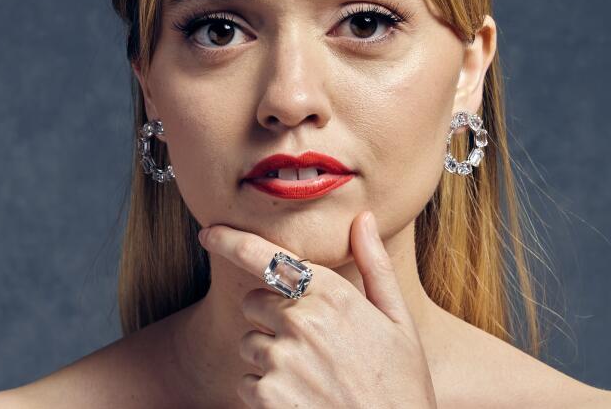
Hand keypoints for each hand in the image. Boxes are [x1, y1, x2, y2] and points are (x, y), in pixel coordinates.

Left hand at [198, 211, 437, 408]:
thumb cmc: (401, 384)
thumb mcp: (400, 322)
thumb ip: (375, 266)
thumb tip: (365, 219)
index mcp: (333, 294)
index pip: (269, 257)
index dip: (232, 241)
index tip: (209, 233)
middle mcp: (302, 320)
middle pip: (254, 301)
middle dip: (271, 318)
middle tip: (309, 345)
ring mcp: (282, 358)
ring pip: (248, 343)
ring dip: (268, 358)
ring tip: (310, 378)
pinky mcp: (267, 394)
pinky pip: (247, 382)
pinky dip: (265, 393)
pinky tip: (301, 401)